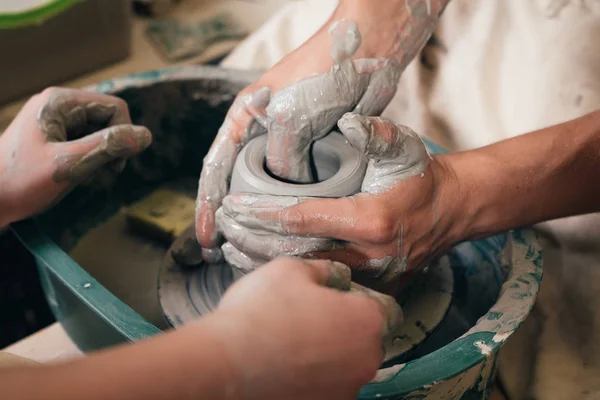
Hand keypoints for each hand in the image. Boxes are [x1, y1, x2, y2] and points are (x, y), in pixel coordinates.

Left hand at [0, 87, 151, 226]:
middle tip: (100, 173)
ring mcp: (54, 120)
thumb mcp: (69, 165)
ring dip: (101, 155)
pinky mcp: (52, 136)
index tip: (115, 165)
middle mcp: (58, 105)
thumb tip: (146, 136)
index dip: (124, 135)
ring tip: (84, 176)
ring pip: (99, 131)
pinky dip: (89, 159)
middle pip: (107, 119)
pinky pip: (85, 141)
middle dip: (111, 146)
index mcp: (59, 102)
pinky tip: (77, 175)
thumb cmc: (20, 183)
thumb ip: (108, 147)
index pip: (114, 108)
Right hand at [194, 16, 401, 261]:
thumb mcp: (291, 118)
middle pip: (239, 183)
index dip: (207, 206)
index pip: (216, 168)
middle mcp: (263, 134)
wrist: (369, 50)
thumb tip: (289, 194)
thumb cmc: (324, 72)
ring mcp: (291, 143)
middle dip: (232, 218)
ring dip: (265, 218)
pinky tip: (295, 230)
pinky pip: (303, 186)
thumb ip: (281, 161)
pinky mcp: (318, 150)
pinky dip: (297, 208)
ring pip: (272, 189)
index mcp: (244, 119)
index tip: (204, 239)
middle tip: (227, 253)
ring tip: (258, 249)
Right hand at [204, 257, 402, 398]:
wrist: (225, 365)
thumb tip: (339, 276)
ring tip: (292, 341)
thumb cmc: (261, 311)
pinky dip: (314, 375)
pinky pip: (328, 384)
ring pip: (347, 364)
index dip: (362, 299)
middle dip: (346, 326)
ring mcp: (347, 389)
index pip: (387, 309)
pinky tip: (286, 364)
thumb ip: (326, 269)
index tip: (338, 297)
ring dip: (330, 353)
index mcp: (367, 321)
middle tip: (309, 315)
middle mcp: (367, 360)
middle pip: (367, 338)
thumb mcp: (292, 269)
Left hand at [216, 113, 458, 294]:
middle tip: (223, 228)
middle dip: (253, 240)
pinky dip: (291, 273)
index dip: (263, 213)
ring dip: (264, 261)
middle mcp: (369, 255)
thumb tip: (347, 123)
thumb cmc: (421, 176)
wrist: (451, 210)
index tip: (232, 206)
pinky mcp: (373, 287)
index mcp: (371, 219)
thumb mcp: (404, 147)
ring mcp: (371, 277)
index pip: (303, 219)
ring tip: (231, 248)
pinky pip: (323, 283)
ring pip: (306, 274)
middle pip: (296, 253)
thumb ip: (376, 134)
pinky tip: (264, 265)